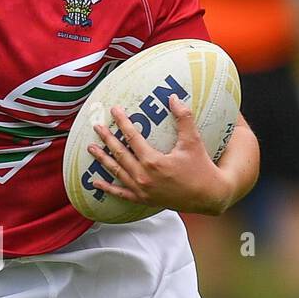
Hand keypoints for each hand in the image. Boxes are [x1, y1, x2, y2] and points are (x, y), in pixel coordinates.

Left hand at [86, 96, 232, 215]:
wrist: (208, 196)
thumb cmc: (201, 168)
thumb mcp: (193, 141)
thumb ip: (183, 118)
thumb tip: (173, 98)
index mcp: (153, 161)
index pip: (132, 137)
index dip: (122, 122)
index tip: (114, 110)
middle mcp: (143, 176)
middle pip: (119, 154)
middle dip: (107, 139)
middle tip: (96, 126)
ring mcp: (141, 190)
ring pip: (117, 172)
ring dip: (102, 159)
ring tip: (91, 148)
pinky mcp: (143, 199)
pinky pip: (121, 194)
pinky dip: (107, 188)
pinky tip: (95, 182)